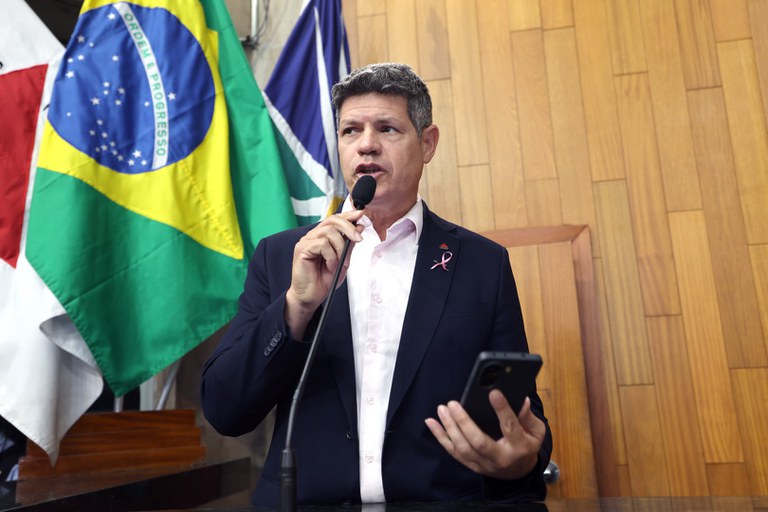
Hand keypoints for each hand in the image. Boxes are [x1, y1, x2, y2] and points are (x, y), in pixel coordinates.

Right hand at [285, 210, 364, 337]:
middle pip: (332, 220)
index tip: (361, 214)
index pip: (335, 219)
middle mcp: (312, 236)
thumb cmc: (324, 280)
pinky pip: (322, 244)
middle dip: (348, 227)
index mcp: (321, 237)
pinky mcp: (302, 249)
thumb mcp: (343, 261)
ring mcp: (306, 242)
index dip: (348, 215)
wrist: (311, 297)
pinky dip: (331, 256)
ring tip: (338, 263)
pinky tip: (330, 266)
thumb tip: (359, 227)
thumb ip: (349, 245)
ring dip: (339, 248)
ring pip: (328, 232)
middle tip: (358, 239)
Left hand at [425, 390, 545, 479]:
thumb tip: (521, 400)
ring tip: (442, 409)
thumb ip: (528, 417)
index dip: (502, 410)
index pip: (510, 427)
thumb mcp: (536, 432)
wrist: (519, 473)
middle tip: (453, 403)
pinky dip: (440, 437)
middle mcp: (500, 458)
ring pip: (463, 448)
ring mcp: (483, 464)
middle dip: (464, 422)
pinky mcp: (472, 465)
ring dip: (449, 427)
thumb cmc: (527, 446)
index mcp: (519, 447)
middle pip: (479, 441)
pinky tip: (431, 422)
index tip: (493, 393)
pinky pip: (453, 452)